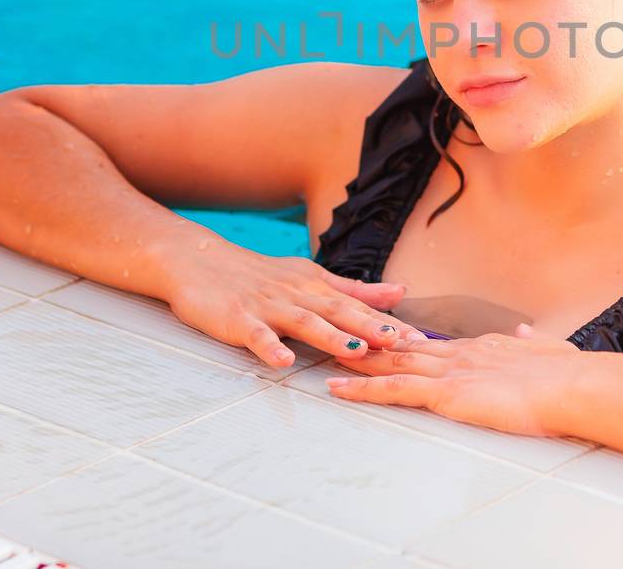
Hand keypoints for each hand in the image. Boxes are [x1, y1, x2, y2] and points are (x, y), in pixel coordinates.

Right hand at [161, 239, 428, 368]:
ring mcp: (268, 306)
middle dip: (374, 329)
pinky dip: (270, 347)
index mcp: (316, 286)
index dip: (391, 323)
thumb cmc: (257, 274)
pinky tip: (283, 362)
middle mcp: (297, 293)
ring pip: (304, 321)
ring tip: (357, 352)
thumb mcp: (309, 276)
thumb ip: (355, 289)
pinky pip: (256, 334)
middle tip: (405, 346)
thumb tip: (400, 292)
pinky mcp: (238, 318)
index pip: (359, 306)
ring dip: (331, 337)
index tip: (423, 340)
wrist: (199, 260)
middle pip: (340, 312)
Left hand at [324, 322, 584, 436]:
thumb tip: (523, 331)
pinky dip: (363, 390)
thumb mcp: (548, 351)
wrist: (573, 387)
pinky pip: (394, 390)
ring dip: (356, 361)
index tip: (383, 334)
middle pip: (404, 346)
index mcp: (482, 349)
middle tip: (340, 336)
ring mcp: (450, 371)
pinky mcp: (446, 393)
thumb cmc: (569, 377)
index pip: (434, 344)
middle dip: (370, 342)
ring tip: (325, 355)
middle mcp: (460, 354)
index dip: (404, 339)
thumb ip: (531, 343)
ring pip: (391, 363)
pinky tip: (338, 391)